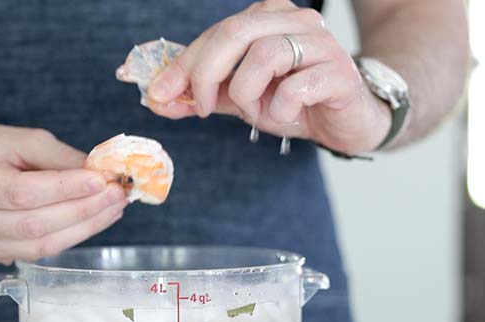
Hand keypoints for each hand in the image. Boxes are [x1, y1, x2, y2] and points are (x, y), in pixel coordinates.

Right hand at [0, 124, 127, 263]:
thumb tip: (100, 174)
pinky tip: (90, 222)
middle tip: (117, 196)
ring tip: (112, 210)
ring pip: (37, 246)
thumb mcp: (21, 138)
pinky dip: (68, 238)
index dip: (66, 189)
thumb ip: (59, 157)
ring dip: (83, 229)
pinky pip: (34, 253)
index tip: (102, 181)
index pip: (23, 192)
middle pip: (33, 224)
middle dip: (84, 211)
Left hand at [147, 0, 390, 153]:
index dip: (182, 64)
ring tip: (255, 111)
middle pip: (236, 32)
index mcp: (268, 18)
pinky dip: (279, 109)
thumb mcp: (239, 98)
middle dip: (205, 74)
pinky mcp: (339, 73)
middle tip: (202, 108)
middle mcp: (295, 21)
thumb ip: (201, 95)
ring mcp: (321, 44)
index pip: (216, 32)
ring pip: (265, 54)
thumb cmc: (293, 102)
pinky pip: (296, 87)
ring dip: (247, 93)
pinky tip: (286, 114)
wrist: (345, 122)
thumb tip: (156, 99)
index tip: (158, 93)